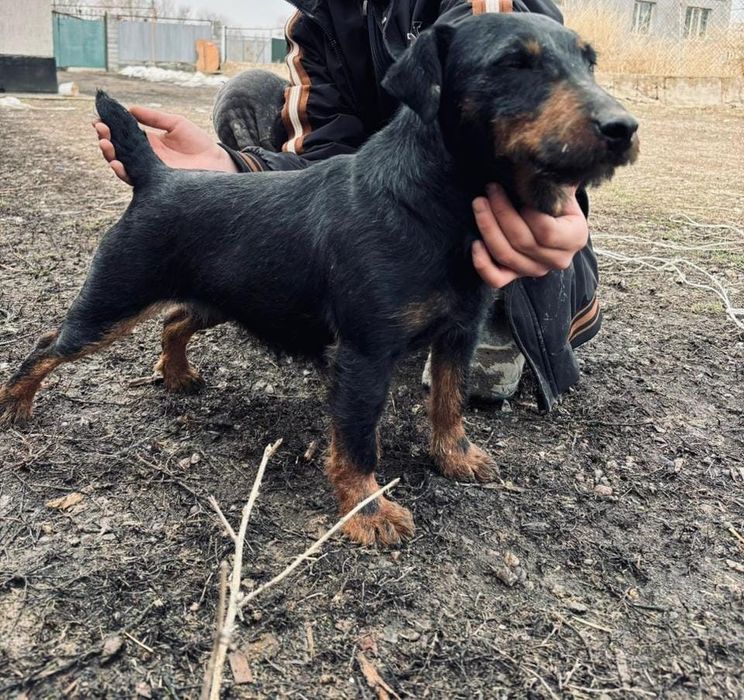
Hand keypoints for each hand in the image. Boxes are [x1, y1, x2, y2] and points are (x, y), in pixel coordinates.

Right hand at [94, 106, 236, 184]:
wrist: (217, 162)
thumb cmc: (199, 143)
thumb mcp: (175, 123)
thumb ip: (153, 117)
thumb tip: (129, 108)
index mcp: (147, 142)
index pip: (122, 135)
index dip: (109, 127)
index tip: (98, 118)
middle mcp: (145, 158)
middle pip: (118, 150)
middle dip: (105, 139)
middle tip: (100, 129)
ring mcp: (149, 171)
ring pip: (122, 165)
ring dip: (110, 156)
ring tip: (104, 145)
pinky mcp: (155, 183)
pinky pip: (135, 180)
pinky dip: (124, 172)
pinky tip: (117, 163)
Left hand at [471, 183, 588, 288]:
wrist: (552, 216)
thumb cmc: (555, 197)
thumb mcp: (561, 187)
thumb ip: (552, 182)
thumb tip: (534, 166)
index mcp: (575, 238)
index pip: (547, 232)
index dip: (528, 214)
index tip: (519, 190)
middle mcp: (557, 260)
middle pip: (522, 242)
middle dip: (501, 213)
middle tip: (490, 189)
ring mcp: (535, 270)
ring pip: (506, 256)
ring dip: (488, 228)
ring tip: (479, 204)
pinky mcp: (515, 276)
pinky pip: (496, 279)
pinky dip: (482, 265)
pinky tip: (475, 243)